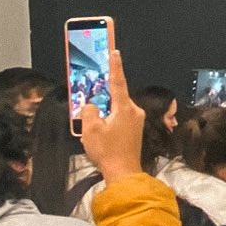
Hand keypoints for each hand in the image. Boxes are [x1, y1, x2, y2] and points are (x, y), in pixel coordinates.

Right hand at [81, 46, 145, 183]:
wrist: (123, 173)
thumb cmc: (108, 152)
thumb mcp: (90, 129)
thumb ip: (89, 110)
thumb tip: (92, 105)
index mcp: (124, 108)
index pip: (118, 81)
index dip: (115, 66)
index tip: (115, 52)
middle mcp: (134, 111)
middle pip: (115, 96)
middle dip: (102, 97)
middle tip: (93, 100)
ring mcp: (136, 121)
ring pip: (116, 108)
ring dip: (105, 111)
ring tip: (94, 126)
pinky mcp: (134, 130)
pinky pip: (119, 117)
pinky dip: (109, 119)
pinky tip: (101, 132)